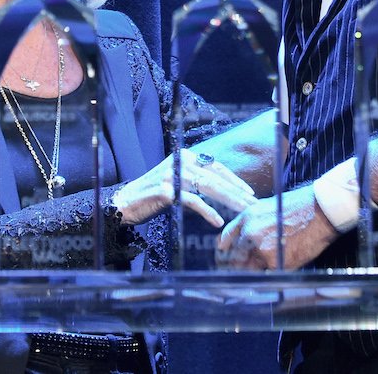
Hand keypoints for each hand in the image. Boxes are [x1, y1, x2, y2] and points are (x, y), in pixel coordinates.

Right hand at [112, 150, 255, 227]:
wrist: (125, 203)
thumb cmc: (154, 195)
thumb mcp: (179, 181)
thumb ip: (197, 179)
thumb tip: (225, 188)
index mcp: (186, 156)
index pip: (216, 166)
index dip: (234, 180)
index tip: (250, 193)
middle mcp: (180, 161)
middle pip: (215, 177)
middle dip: (236, 192)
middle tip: (253, 204)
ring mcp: (172, 175)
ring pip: (208, 187)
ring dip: (228, 200)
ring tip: (243, 210)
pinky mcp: (165, 190)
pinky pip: (192, 201)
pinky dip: (207, 211)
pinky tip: (217, 221)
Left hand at [216, 184, 337, 270]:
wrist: (319, 212)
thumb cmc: (298, 208)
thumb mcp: (268, 207)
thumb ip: (252, 221)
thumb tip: (241, 237)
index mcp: (247, 218)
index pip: (226, 239)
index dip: (223, 252)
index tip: (223, 259)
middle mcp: (249, 233)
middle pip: (233, 258)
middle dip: (232, 268)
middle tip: (232, 277)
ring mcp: (261, 248)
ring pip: (246, 270)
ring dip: (247, 277)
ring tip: (249, 284)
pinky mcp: (274, 262)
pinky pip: (264, 276)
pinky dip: (265, 279)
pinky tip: (267, 281)